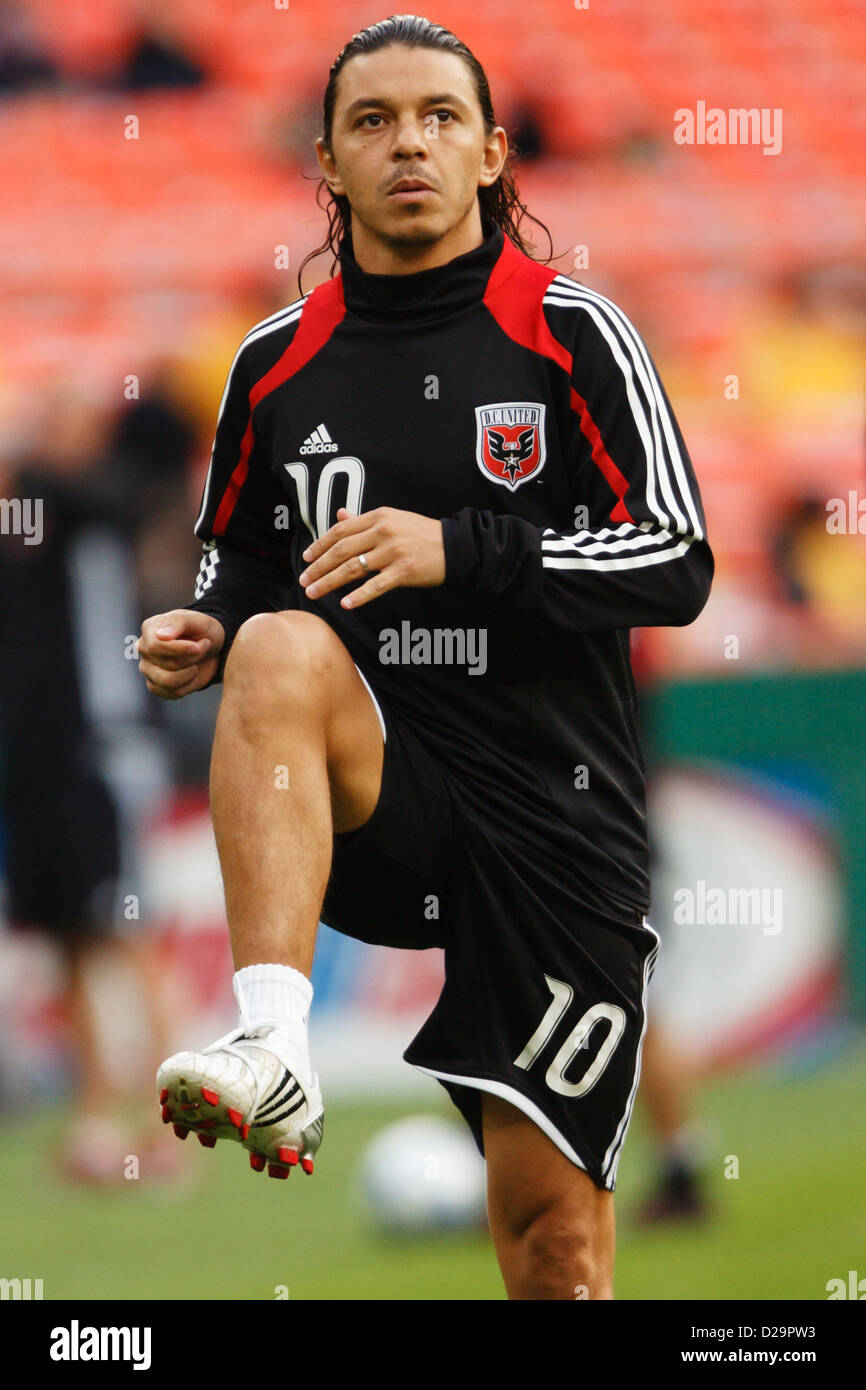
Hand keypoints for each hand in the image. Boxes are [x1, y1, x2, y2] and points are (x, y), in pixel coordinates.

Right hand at [138, 609, 224, 699]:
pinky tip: (194, 672)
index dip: (180, 649)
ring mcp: (147, 669)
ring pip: (169, 681)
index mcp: (149, 629)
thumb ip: (177, 623)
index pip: (155, 646)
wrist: (208, 645)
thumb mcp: (195, 619)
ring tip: (199, 660)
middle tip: (203, 647)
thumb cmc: (200, 628)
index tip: (199, 646)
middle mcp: (143, 650)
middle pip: (168, 664)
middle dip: (192, 658)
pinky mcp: (155, 686)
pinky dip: (190, 685)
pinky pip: (173, 693)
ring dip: (191, 673)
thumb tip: (161, 636)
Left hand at [298, 507, 445, 609]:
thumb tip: (340, 515)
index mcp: (378, 517)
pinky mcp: (404, 571)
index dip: (319, 545)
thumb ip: (363, 520)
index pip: (340, 531)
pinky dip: (358, 596)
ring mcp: (393, 552)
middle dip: (318, 567)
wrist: (455, 547)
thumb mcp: (392, 519)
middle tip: (304, 580)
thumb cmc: (422, 534)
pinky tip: (345, 604)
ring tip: (314, 593)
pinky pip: (375, 586)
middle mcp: (383, 532)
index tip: (306, 558)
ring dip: (329, 582)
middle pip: (341, 551)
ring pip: (352, 569)